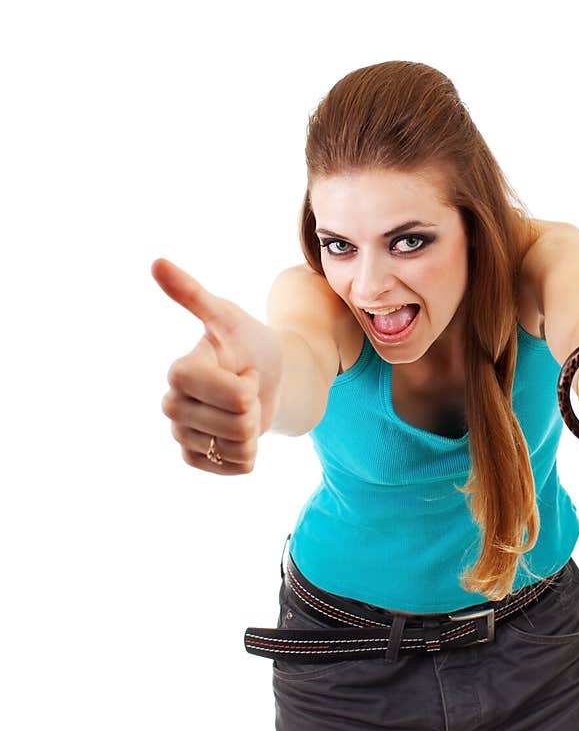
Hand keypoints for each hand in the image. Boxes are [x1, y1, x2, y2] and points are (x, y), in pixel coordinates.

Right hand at [152, 258, 283, 473]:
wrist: (268, 377)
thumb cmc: (248, 343)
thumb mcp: (228, 318)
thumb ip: (194, 295)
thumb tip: (157, 263)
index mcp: (178, 372)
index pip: (228, 394)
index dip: (247, 384)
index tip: (242, 369)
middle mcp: (172, 405)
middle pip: (236, 424)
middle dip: (253, 408)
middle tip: (245, 390)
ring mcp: (182, 434)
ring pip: (237, 447)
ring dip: (254, 430)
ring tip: (244, 410)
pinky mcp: (195, 457)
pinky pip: (234, 467)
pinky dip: (249, 453)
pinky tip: (242, 434)